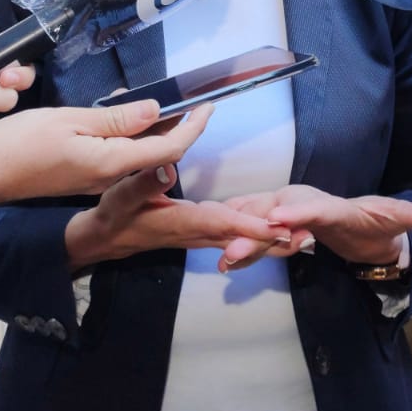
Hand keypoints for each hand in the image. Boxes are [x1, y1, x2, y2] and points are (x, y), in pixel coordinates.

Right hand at [0, 101, 213, 212]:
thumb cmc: (20, 144)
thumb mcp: (70, 121)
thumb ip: (116, 119)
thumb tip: (155, 111)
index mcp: (110, 164)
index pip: (167, 150)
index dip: (192, 128)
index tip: (207, 107)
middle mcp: (110, 178)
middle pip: (159, 157)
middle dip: (181, 130)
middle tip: (193, 104)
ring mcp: (98, 181)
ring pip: (142, 158)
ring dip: (158, 134)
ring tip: (167, 107)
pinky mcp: (86, 178)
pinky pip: (123, 160)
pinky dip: (135, 140)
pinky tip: (132, 120)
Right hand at [63, 157, 289, 270]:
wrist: (104, 240)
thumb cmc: (112, 216)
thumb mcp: (120, 197)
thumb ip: (144, 184)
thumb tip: (168, 170)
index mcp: (181, 221)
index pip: (221, 223)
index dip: (250, 225)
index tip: (278, 228)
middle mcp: (195, 233)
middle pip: (240, 238)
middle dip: (273, 239)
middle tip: (307, 238)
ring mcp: (199, 236)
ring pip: (240, 240)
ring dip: (269, 241)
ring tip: (302, 238)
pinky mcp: (199, 234)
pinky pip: (233, 237)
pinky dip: (254, 236)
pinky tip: (273, 234)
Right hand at [216, 184, 411, 270]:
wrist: (365, 223)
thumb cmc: (381, 221)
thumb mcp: (402, 219)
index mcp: (335, 204)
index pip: (316, 208)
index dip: (298, 214)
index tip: (279, 220)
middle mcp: (306, 203)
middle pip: (277, 215)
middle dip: (256, 229)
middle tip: (234, 248)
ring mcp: (289, 214)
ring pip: (260, 224)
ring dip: (242, 239)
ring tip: (225, 258)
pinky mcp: (280, 228)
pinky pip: (256, 235)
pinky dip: (242, 245)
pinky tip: (226, 261)